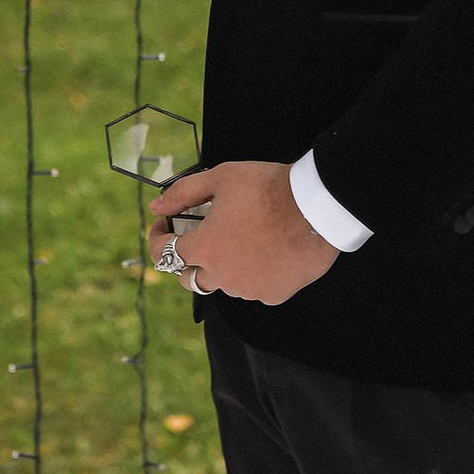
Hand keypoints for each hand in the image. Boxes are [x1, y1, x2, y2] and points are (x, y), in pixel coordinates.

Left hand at [145, 161, 338, 305]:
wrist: (316, 206)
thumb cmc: (267, 188)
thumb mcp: (220, 178)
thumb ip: (182, 193)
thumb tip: (157, 207)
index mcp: (204, 248)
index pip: (164, 253)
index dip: (157, 238)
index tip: (162, 227)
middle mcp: (222, 276)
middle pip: (189, 277)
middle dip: (186, 258)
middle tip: (198, 236)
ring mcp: (248, 289)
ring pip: (223, 282)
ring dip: (222, 265)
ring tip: (239, 238)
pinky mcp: (273, 295)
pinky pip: (253, 288)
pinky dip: (251, 274)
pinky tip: (262, 251)